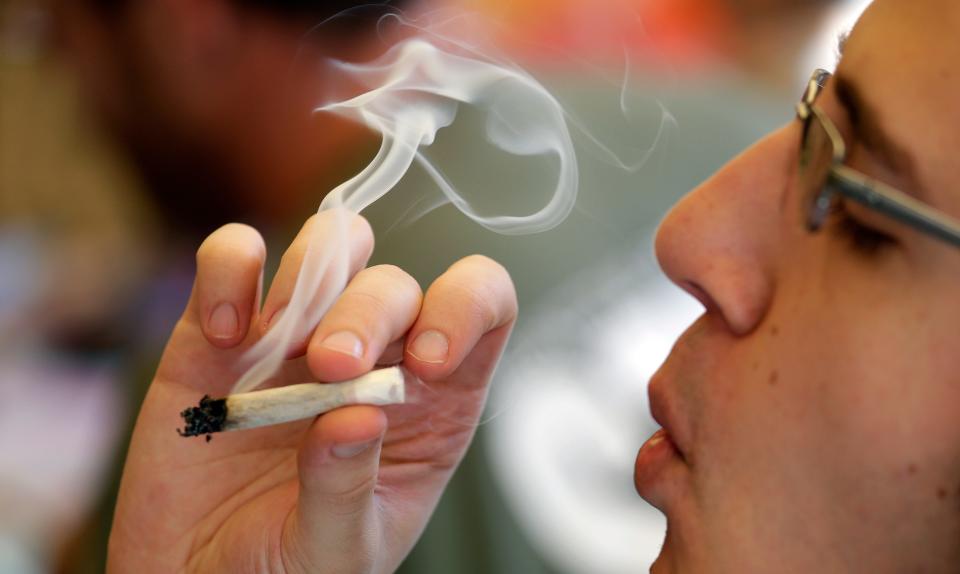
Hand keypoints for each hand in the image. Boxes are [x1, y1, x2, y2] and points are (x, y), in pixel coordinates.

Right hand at [108, 211, 516, 572]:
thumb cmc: (284, 571)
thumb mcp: (335, 552)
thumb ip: (346, 489)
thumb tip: (357, 414)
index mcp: (428, 404)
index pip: (483, 309)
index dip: (466, 307)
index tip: (428, 359)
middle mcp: (371, 356)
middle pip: (396, 282)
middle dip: (368, 312)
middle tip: (330, 367)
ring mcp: (296, 335)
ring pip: (332, 243)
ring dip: (310, 278)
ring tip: (278, 345)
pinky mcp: (221, 329)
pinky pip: (235, 254)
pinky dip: (231, 267)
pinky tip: (224, 331)